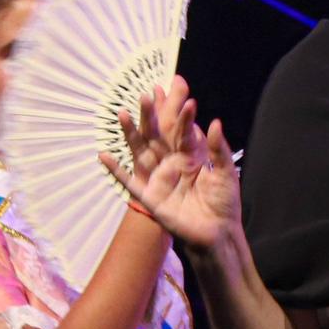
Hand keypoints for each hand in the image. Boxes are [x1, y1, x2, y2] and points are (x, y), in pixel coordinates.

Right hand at [103, 76, 241, 248]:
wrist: (217, 233)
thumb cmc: (224, 203)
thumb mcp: (226, 173)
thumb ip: (219, 150)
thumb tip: (215, 122)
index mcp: (191, 158)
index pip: (182, 133)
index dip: (181, 117)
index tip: (179, 97)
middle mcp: (172, 165)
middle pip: (158, 137)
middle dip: (152, 117)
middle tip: (146, 95)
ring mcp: (159, 180)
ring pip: (141, 153)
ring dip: (131, 134)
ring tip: (123, 113)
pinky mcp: (150, 197)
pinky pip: (130, 182)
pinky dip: (116, 170)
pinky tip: (102, 155)